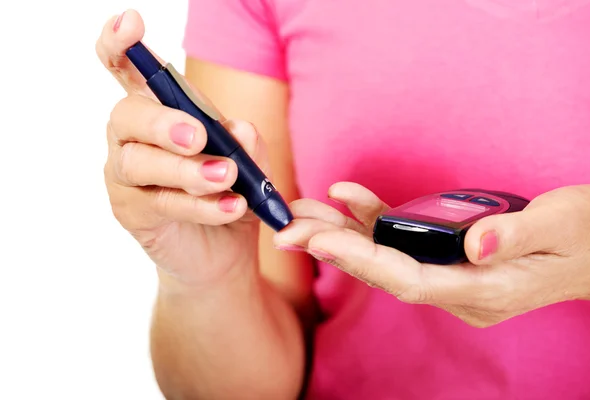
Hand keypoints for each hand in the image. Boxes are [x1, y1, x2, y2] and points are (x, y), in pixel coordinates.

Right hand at [96, 10, 267, 286]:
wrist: (225, 252)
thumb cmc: (231, 195)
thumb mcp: (249, 166)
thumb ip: (245, 144)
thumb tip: (237, 128)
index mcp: (160, 111)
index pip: (129, 71)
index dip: (121, 45)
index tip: (130, 22)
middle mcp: (133, 138)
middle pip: (127, 116)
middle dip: (163, 123)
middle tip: (199, 136)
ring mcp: (125, 176)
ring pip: (139, 163)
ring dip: (186, 170)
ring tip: (228, 177)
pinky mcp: (131, 212)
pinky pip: (160, 203)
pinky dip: (199, 205)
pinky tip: (231, 208)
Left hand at [274, 183, 589, 326]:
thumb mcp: (565, 226)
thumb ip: (517, 236)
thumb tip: (471, 243)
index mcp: (486, 291)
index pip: (410, 281)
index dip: (362, 261)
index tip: (319, 242)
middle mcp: (461, 292)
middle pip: (386, 273)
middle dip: (335, 250)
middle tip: (286, 229)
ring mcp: (454, 278)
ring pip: (387, 259)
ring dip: (342, 236)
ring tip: (300, 213)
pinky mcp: (451, 260)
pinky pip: (405, 244)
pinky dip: (376, 222)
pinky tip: (348, 199)